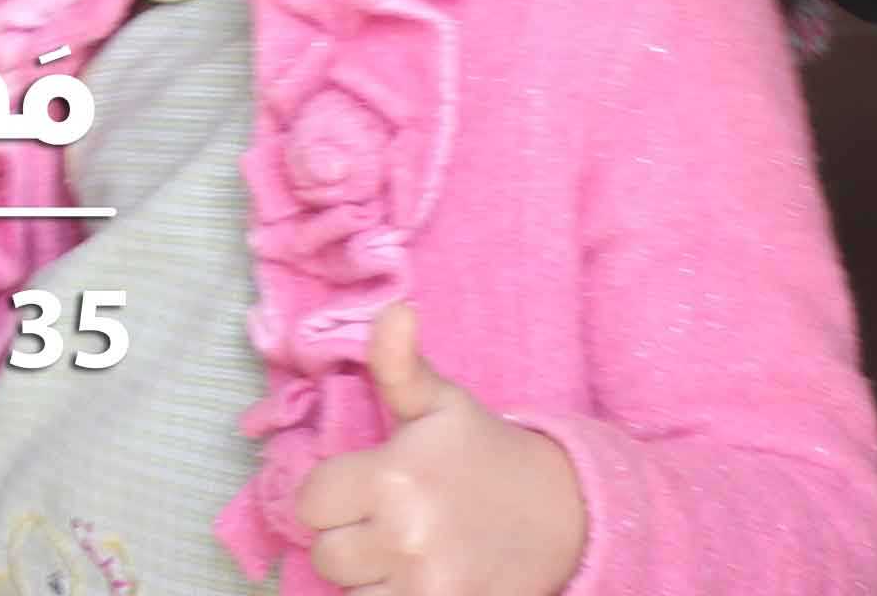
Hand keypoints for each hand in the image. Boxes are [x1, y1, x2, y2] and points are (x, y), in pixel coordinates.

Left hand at [290, 301, 589, 593]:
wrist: (565, 515)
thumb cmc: (487, 454)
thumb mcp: (442, 404)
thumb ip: (399, 365)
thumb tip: (394, 309)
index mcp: (394, 476)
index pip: (311, 501)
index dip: (328, 493)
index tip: (357, 486)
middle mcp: (405, 535)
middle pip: (326, 553)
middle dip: (346, 535)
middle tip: (383, 518)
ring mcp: (428, 585)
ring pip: (351, 591)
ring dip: (368, 574)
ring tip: (402, 548)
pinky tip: (415, 575)